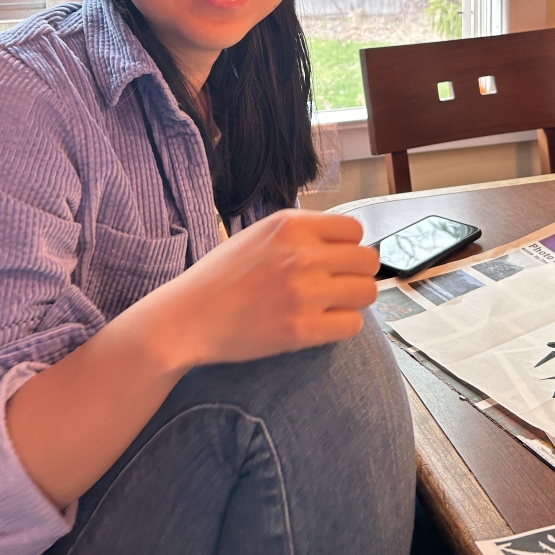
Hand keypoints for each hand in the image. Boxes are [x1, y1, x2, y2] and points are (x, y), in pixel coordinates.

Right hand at [137, 208, 378, 372]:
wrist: (187, 318)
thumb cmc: (221, 276)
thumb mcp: (259, 234)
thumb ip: (300, 233)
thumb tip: (344, 241)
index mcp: (290, 225)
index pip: (355, 230)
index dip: (349, 247)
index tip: (336, 260)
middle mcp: (301, 254)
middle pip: (367, 261)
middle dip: (356, 273)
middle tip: (337, 286)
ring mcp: (303, 293)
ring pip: (366, 292)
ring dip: (354, 300)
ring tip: (331, 305)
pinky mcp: (301, 329)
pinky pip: (352, 325)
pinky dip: (342, 326)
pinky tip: (322, 325)